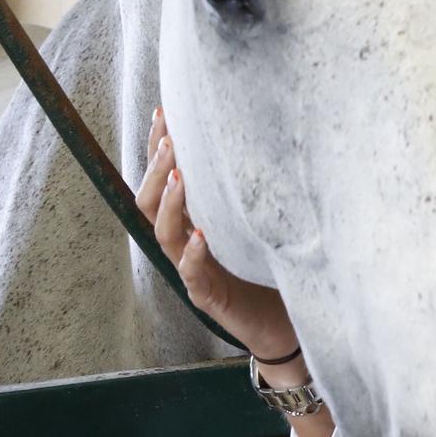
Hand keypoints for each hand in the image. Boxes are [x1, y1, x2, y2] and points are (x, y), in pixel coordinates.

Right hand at [135, 107, 299, 367]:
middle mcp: (185, 243)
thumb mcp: (263, 219)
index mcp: (193, 220)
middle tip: (169, 139)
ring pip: (164, 234)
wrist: (285, 325)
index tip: (163, 111)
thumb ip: (254, 188)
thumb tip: (267, 130)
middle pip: (151, 202)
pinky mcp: (208, 297)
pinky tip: (199, 236)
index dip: (158, 147)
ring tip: (180, 176)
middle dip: (158, 168)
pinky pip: (191, 274)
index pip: (163, 179)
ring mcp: (193, 270)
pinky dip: (192, 254)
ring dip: (170, 203)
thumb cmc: (274, 269)